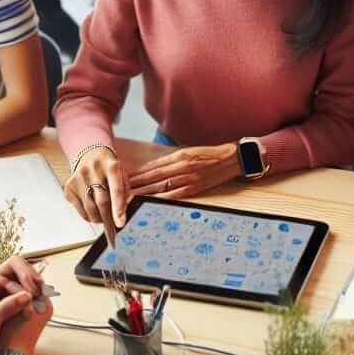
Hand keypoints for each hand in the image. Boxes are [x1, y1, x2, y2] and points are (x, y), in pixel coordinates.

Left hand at [0, 255, 47, 354]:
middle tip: (41, 293)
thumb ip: (6, 307)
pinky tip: (35, 307)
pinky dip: (32, 298)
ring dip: (34, 289)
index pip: (12, 264)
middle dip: (32, 279)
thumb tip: (27, 295)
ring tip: (40, 302)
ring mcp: (2, 295)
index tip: (33, 287)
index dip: (25, 272)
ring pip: (24, 282)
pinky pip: (24, 294)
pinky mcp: (7, 305)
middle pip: (21, 270)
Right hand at [63, 145, 129, 247]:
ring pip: (89, 207)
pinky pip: (78, 208)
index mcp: (112, 166)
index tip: (120, 223)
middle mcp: (94, 170)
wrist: (91, 154)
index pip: (116, 190)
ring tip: (103, 220)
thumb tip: (123, 212)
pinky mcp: (69, 185)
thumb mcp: (122, 174)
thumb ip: (124, 191)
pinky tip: (92, 213)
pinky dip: (87, 215)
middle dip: (108, 218)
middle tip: (112, 228)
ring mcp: (79, 177)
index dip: (118, 208)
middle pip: (101, 201)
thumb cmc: (109, 168)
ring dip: (98, 218)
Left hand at [125, 144, 240, 199]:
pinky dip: (160, 199)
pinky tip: (150, 202)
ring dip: (145, 193)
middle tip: (121, 191)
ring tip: (131, 198)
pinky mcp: (195, 188)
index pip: (153, 166)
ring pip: (161, 187)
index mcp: (180, 155)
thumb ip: (171, 160)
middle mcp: (182, 166)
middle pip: (154, 177)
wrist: (232, 159)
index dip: (138, 173)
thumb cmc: (210, 155)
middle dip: (137, 185)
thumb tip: (153, 169)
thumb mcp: (189, 152)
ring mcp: (189, 178)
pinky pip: (174, 195)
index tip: (125, 178)